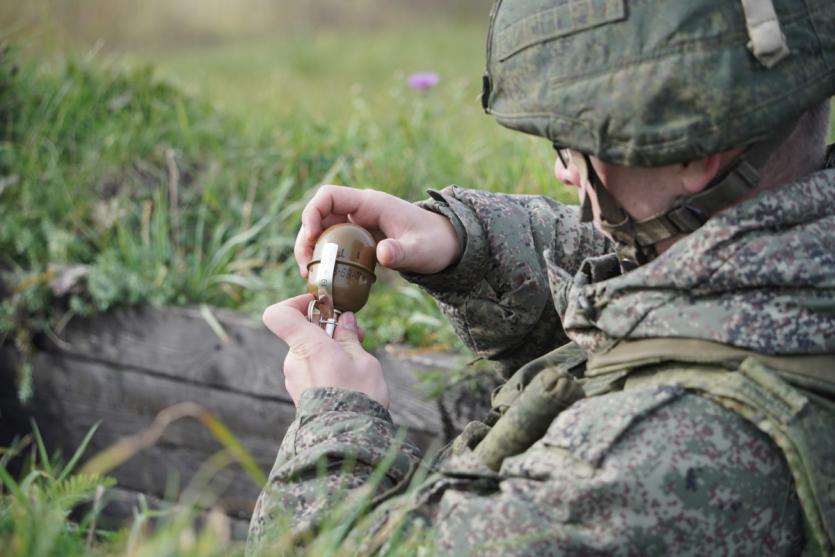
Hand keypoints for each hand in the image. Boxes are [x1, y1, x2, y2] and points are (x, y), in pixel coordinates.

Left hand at [262, 294, 388, 407]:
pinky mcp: (299, 394)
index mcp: (307, 346)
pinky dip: (326, 366)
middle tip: (354, 334)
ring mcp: (294, 379)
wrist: (348, 440)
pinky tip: (348, 376)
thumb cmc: (359, 397)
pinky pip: (310, 369)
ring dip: (329, 349)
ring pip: (308, 352)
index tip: (320, 305)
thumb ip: (348, 338)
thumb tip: (344, 320)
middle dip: (327, 330)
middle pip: (302, 332)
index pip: (279, 314)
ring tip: (357, 358)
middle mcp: (293, 361)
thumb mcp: (363, 361)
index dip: (295, 303)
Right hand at [295, 185, 459, 276]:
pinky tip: (324, 277)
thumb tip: (383, 254)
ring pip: (324, 231)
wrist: (447, 244)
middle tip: (305, 267)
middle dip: (307, 239)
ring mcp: (359, 224)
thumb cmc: (435, 242)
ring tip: (310, 275)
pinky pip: (334, 244)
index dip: (313, 213)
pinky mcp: (360, 239)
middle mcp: (360, 210)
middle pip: (320, 215)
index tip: (313, 238)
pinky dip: (325, 258)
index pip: (329, 196)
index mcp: (371, 203)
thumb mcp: (420, 250)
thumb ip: (402, 252)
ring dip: (313, 250)